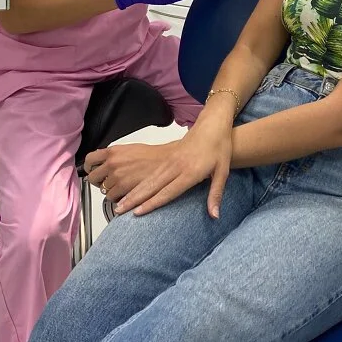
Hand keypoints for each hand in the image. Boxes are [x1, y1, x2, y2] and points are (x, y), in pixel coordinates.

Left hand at [84, 143, 177, 198]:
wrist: (165, 162)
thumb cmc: (152, 156)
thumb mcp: (129, 149)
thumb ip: (114, 156)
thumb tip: (105, 162)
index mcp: (113, 151)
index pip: (89, 160)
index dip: (89, 167)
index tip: (90, 169)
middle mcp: (112, 163)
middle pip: (93, 177)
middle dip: (98, 181)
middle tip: (105, 182)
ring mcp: (117, 177)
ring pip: (103, 190)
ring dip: (109, 191)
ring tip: (119, 188)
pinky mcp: (123, 189)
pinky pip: (112, 197)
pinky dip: (117, 198)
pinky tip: (124, 194)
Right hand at [86, 116, 232, 217]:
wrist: (212, 125)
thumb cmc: (219, 148)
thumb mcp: (223, 173)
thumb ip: (216, 195)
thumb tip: (215, 216)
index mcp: (191, 171)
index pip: (168, 191)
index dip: (152, 203)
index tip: (138, 213)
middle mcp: (177, 166)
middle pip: (152, 186)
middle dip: (134, 199)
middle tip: (118, 210)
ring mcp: (170, 161)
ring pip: (148, 179)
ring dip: (132, 192)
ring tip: (119, 203)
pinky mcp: (167, 157)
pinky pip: (150, 172)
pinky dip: (138, 182)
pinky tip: (129, 190)